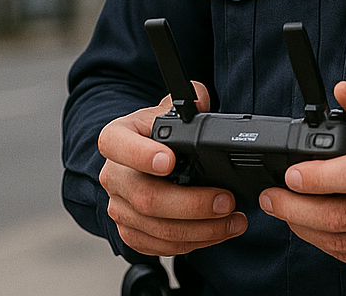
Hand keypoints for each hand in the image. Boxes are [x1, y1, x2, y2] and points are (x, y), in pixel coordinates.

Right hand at [98, 80, 247, 255]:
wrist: (139, 163)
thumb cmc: (153, 136)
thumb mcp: (165, 111)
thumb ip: (186, 102)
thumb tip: (201, 98)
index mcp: (116, 139)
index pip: (117, 145)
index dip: (141, 155)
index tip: (169, 161)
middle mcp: (112, 176)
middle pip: (145, 197)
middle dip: (192, 203)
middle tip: (225, 201)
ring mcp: (119, 208)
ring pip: (157, 229)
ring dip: (202, 229)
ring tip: (233, 220)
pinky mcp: (131, 233)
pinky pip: (160, 247)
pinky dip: (194, 243)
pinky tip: (217, 232)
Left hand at [258, 80, 345, 275]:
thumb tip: (343, 88)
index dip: (320, 178)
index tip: (291, 174)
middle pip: (345, 216)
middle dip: (297, 208)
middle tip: (272, 197)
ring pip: (345, 243)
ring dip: (305, 228)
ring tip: (284, 210)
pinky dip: (326, 245)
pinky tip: (311, 228)